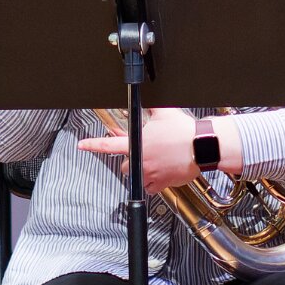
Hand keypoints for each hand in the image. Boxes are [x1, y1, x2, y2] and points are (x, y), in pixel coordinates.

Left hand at [78, 108, 241, 191]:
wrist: (201, 146)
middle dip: (132, 160)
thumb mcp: (165, 112)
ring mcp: (151, 174)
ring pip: (138, 178)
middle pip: (125, 165)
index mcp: (138, 143)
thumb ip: (151, 107)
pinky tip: (162, 172)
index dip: (92, 145)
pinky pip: (151, 187)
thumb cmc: (184, 131)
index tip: (82, 145)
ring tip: (155, 163)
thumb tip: (145, 97)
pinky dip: (154, 182)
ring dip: (142, 172)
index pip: (109, 145)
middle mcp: (141, 161)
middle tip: (145, 153)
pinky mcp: (162, 183)